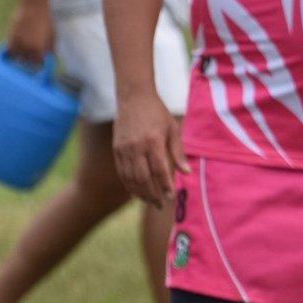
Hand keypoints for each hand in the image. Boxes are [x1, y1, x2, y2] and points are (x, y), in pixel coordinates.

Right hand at [5, 1, 54, 63]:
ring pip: (17, 58)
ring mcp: (18, 44)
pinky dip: (13, 51)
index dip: (40, 64)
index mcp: (39, 50)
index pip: (38, 65)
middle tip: (33, 55)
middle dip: (31, 61)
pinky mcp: (10, 37)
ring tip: (26, 50)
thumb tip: (48, 59)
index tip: (40, 62)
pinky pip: (9, 50)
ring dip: (21, 56)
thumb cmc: (46, 21)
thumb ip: (50, 49)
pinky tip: (17, 48)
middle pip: (27, 62)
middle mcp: (27, 49)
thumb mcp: (53, 36)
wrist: (34, 7)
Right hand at [113, 91, 185, 207]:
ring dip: (140, 192)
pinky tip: (136, 192)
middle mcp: (136, 147)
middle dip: (152, 194)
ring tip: (149, 201)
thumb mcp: (172, 129)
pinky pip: (121, 172)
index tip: (170, 196)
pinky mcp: (116, 149)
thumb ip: (178, 152)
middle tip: (159, 204)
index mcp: (153, 141)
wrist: (134, 97)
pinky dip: (128, 184)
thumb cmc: (157, 113)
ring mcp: (124, 149)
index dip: (165, 185)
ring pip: (130, 178)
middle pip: (143, 178)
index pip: (159, 170)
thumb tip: (186, 173)